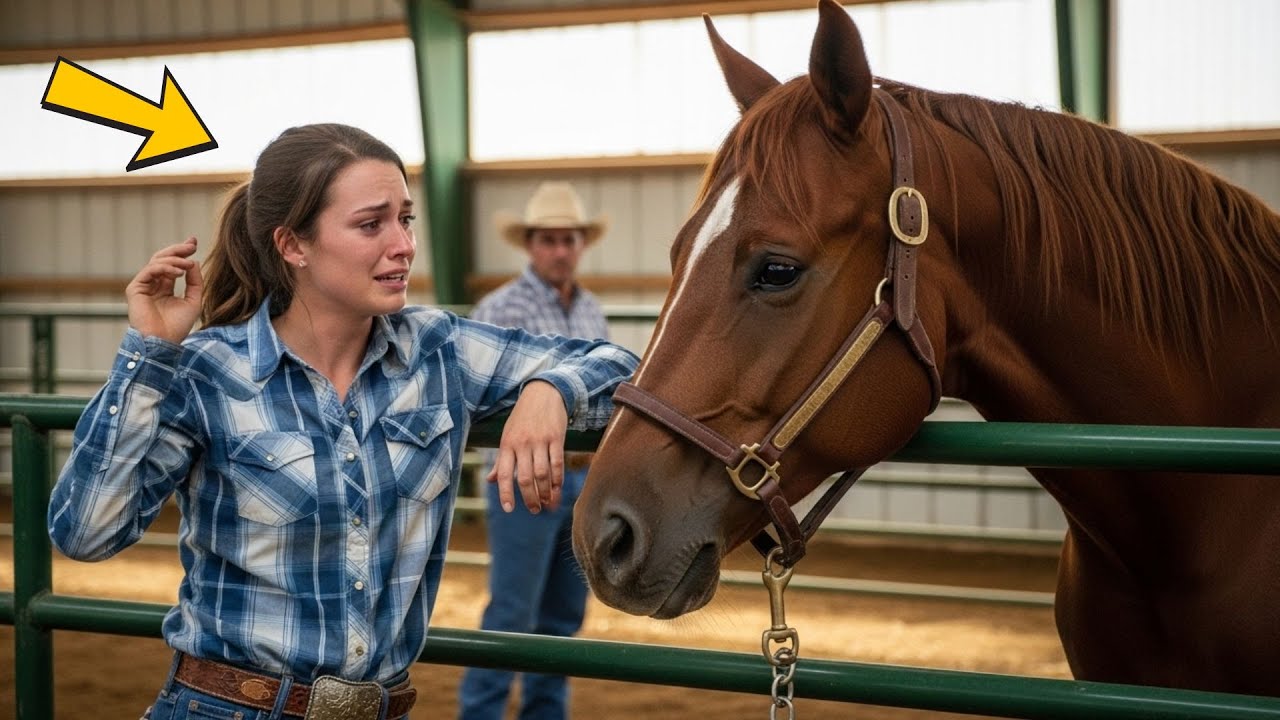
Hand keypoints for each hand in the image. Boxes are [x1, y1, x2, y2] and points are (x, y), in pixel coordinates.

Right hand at [126, 237, 203, 343]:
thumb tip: (193, 261)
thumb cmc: (177, 326)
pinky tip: (179, 272)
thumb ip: (195, 281)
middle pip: (162, 259)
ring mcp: (143, 286)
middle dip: (178, 250)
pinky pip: (150, 270)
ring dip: (175, 260)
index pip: (172, 265)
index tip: (194, 243)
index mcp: (165, 288)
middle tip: (191, 244)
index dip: (182, 253)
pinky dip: (165, 268)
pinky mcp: (135, 289)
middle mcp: (153, 285)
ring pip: (157, 262)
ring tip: (188, 264)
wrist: (163, 342)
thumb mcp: (193, 300)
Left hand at [489, 380, 567, 513]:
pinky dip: (558, 479)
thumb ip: (501, 460)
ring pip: (542, 473)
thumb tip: (491, 480)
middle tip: (534, 510)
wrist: (543, 393)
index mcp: (507, 444)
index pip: (505, 474)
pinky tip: (557, 489)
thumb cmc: (522, 417)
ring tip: (546, 503)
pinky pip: (557, 463)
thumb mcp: (507, 435)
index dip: (505, 493)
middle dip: (530, 498)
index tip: (509, 508)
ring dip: (545, 492)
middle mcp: (523, 444)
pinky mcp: (556, 438)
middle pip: (525, 478)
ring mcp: (540, 441)